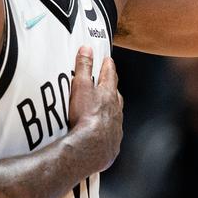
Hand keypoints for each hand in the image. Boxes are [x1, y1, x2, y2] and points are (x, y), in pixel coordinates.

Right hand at [68, 46, 122, 172]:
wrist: (89, 148)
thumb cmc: (86, 116)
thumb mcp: (81, 86)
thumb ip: (84, 67)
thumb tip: (87, 49)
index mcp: (109, 95)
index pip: (110, 76)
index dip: (108, 67)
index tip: (108, 60)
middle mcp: (116, 111)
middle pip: (116, 96)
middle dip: (112, 90)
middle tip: (108, 84)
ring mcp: (116, 129)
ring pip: (116, 116)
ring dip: (112, 111)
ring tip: (105, 110)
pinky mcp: (113, 145)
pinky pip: (112, 135)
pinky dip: (108, 131)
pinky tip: (103, 134)